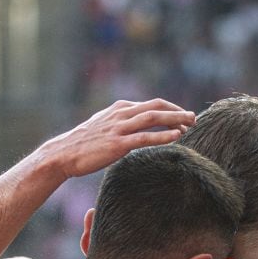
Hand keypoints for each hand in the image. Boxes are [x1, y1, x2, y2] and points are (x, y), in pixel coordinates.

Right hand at [39, 99, 195, 180]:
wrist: (63, 154)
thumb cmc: (82, 145)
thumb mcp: (102, 128)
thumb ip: (119, 125)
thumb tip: (132, 130)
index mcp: (119, 109)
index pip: (150, 104)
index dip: (169, 109)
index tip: (183, 117)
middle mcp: (121, 114)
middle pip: (156, 106)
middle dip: (177, 111)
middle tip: (193, 118)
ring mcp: (119, 128)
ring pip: (153, 118)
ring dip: (175, 119)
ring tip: (191, 124)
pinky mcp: (118, 144)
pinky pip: (145, 137)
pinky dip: (162, 135)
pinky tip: (177, 136)